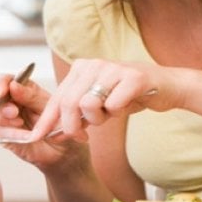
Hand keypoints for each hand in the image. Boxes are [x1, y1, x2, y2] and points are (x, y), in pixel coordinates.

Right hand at [0, 73, 82, 168]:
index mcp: (18, 88)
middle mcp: (6, 101)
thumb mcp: (49, 105)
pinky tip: (23, 135)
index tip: (2, 92)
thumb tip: (13, 85)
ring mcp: (1, 118)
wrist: (64, 150)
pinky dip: (8, 133)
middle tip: (13, 111)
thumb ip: (31, 95)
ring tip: (19, 122)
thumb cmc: (58, 123)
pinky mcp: (1, 136)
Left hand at [30, 59, 174, 140]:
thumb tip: (54, 132)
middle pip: (69, 103)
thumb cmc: (129, 95)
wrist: (166, 86)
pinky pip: (113, 105)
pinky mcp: (133, 77)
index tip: (35, 137)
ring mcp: (114, 68)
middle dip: (71, 127)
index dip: (46, 119)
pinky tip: (126, 106)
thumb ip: (77, 112)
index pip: (57, 96)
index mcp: (82, 67)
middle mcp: (95, 64)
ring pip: (88, 104)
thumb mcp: (99, 102)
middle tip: (81, 137)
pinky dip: (117, 112)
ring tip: (109, 114)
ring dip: (98, 119)